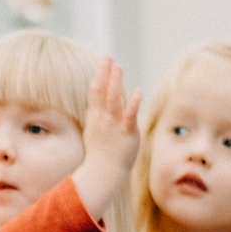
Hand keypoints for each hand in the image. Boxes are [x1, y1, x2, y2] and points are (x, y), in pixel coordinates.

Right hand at [68, 56, 143, 220]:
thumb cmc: (100, 155)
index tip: (104, 62)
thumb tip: (96, 108)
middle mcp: (103, 119)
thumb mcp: (94, 133)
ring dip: (116, 83)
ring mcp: (114, 125)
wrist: (103, 173)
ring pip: (114, 100)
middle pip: (103, 92)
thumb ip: (96, 118)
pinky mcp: (126, 133)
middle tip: (108, 58)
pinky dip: (132, 104)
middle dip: (105, 74)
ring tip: (118, 67)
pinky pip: (129, 116)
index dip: (100, 76)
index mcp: (95, 118)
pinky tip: (136, 92)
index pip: (96, 93)